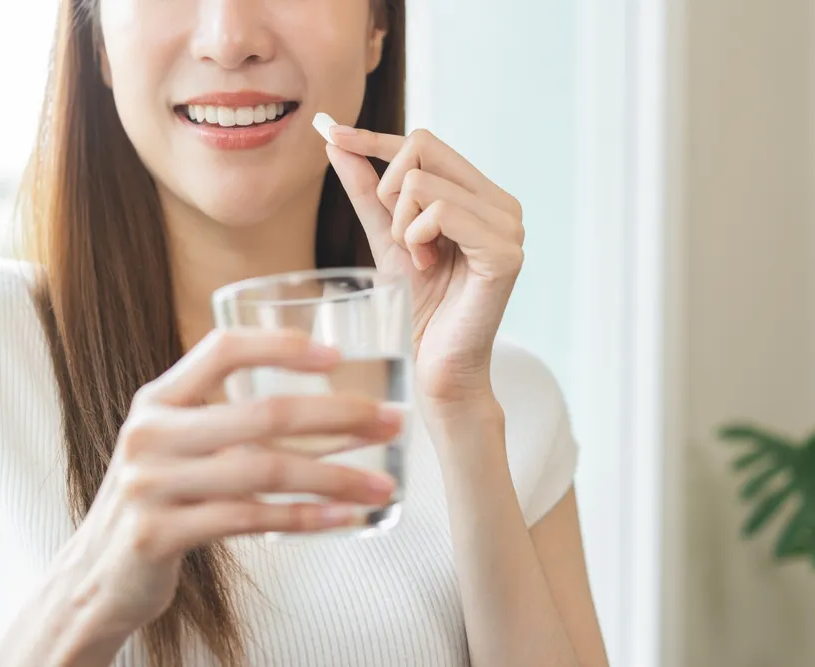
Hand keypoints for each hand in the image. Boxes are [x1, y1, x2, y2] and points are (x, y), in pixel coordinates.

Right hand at [48, 328, 400, 640]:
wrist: (99, 572)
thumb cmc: (157, 500)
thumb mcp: (175, 444)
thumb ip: (224, 419)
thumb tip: (325, 410)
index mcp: (158, 399)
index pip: (222, 349)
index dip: (280, 346)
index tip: (336, 356)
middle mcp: (151, 432)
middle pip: (262, 413)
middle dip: (338, 416)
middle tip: (390, 422)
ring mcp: (150, 483)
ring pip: (265, 470)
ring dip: (335, 476)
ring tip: (383, 484)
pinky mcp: (159, 533)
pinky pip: (251, 519)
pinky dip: (306, 518)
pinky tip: (344, 517)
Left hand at [327, 127, 523, 403]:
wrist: (434, 366)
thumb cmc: (416, 308)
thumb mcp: (386, 238)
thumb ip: (367, 192)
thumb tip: (336, 141)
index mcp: (480, 195)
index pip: (425, 143)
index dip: (374, 138)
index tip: (330, 132)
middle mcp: (502, 203)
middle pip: (423, 147)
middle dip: (388, 191)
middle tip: (399, 238)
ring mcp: (509, 226)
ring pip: (425, 183)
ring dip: (402, 224)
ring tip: (418, 259)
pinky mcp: (505, 252)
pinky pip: (443, 211)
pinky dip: (418, 236)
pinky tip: (427, 265)